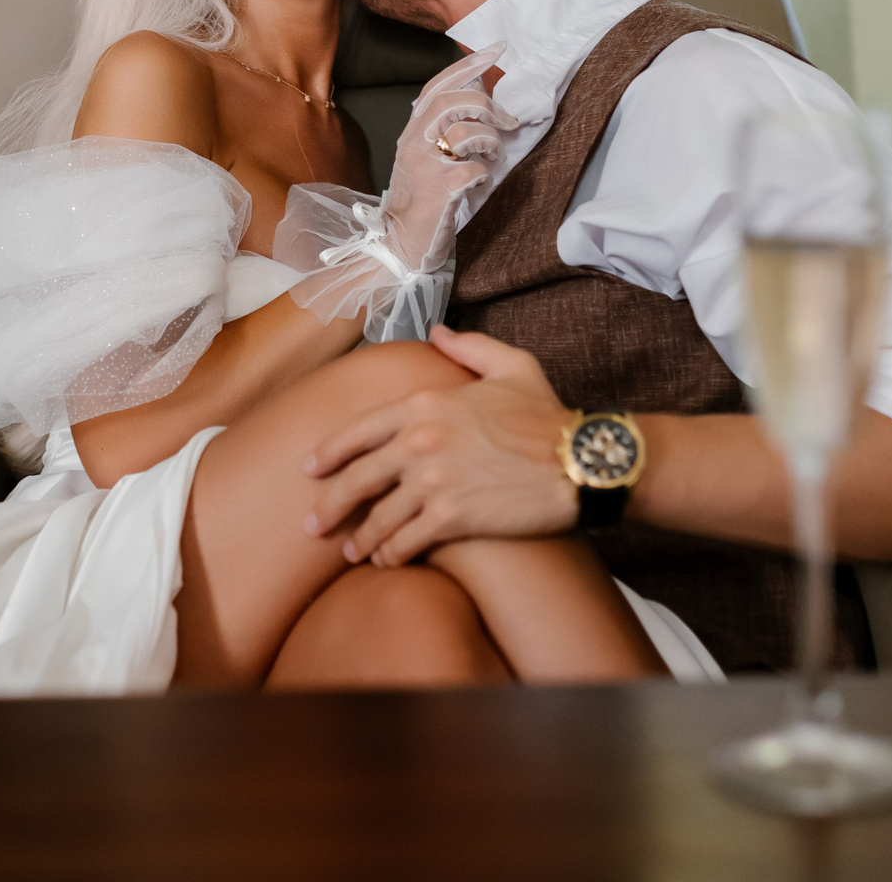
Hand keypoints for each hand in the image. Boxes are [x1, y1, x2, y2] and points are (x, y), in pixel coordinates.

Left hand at [303, 326, 577, 564]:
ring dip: (360, 538)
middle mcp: (420, 440)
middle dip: (330, 503)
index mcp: (426, 403)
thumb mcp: (512, 365)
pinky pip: (404, 541)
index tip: (310, 467)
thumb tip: (437, 331)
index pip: (360, 429)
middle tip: (312, 523)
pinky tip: (386, 561)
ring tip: (351, 551)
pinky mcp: (450, 517)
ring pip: (378, 517)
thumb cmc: (548, 415)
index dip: (329, 451)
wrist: (581, 460)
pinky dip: (390, 555)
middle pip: (357, 477)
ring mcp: (432, 481)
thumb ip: (468, 347)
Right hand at [381, 47, 517, 272]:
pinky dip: (485, 175)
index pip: (436, 86)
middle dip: (487, 106)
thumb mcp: (425, 158)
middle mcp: (413, 143)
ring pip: (467, 133)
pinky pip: (474, 169)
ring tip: (493, 158)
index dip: (466, 65)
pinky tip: (480, 185)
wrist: (400, 244)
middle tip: (507, 121)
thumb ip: (445, 129)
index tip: (496, 50)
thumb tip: (480, 95)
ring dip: (491, 143)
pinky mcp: (440, 190)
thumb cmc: (420, 201)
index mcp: (412, 132)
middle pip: (452, 102)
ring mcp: (425, 166)